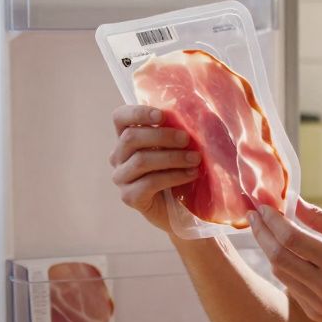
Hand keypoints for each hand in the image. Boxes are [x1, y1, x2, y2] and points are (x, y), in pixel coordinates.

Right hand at [108, 104, 198, 231]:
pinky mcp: (129, 197)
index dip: (138, 113)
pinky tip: (190, 174)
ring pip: (141, 160)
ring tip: (195, 159)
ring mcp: (121, 178)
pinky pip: (150, 182)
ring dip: (172, 157)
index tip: (162, 116)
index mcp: (126, 138)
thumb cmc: (178, 170)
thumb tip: (203, 116)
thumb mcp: (178, 147)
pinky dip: (173, 176)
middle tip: (187, 139)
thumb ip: (180, 131)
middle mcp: (118, 157)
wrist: (179, 209)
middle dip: (162, 136)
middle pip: (131, 138)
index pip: (120, 117)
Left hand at [247, 199, 321, 321]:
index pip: (292, 238)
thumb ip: (320, 217)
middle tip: (255, 217)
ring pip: (280, 273)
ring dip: (270, 251)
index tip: (263, 207)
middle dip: (262, 234)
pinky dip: (285, 268)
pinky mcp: (317, 313)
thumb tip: (293, 200)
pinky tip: (286, 255)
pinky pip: (291, 287)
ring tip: (268, 232)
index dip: (273, 221)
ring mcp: (320, 303)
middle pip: (278, 257)